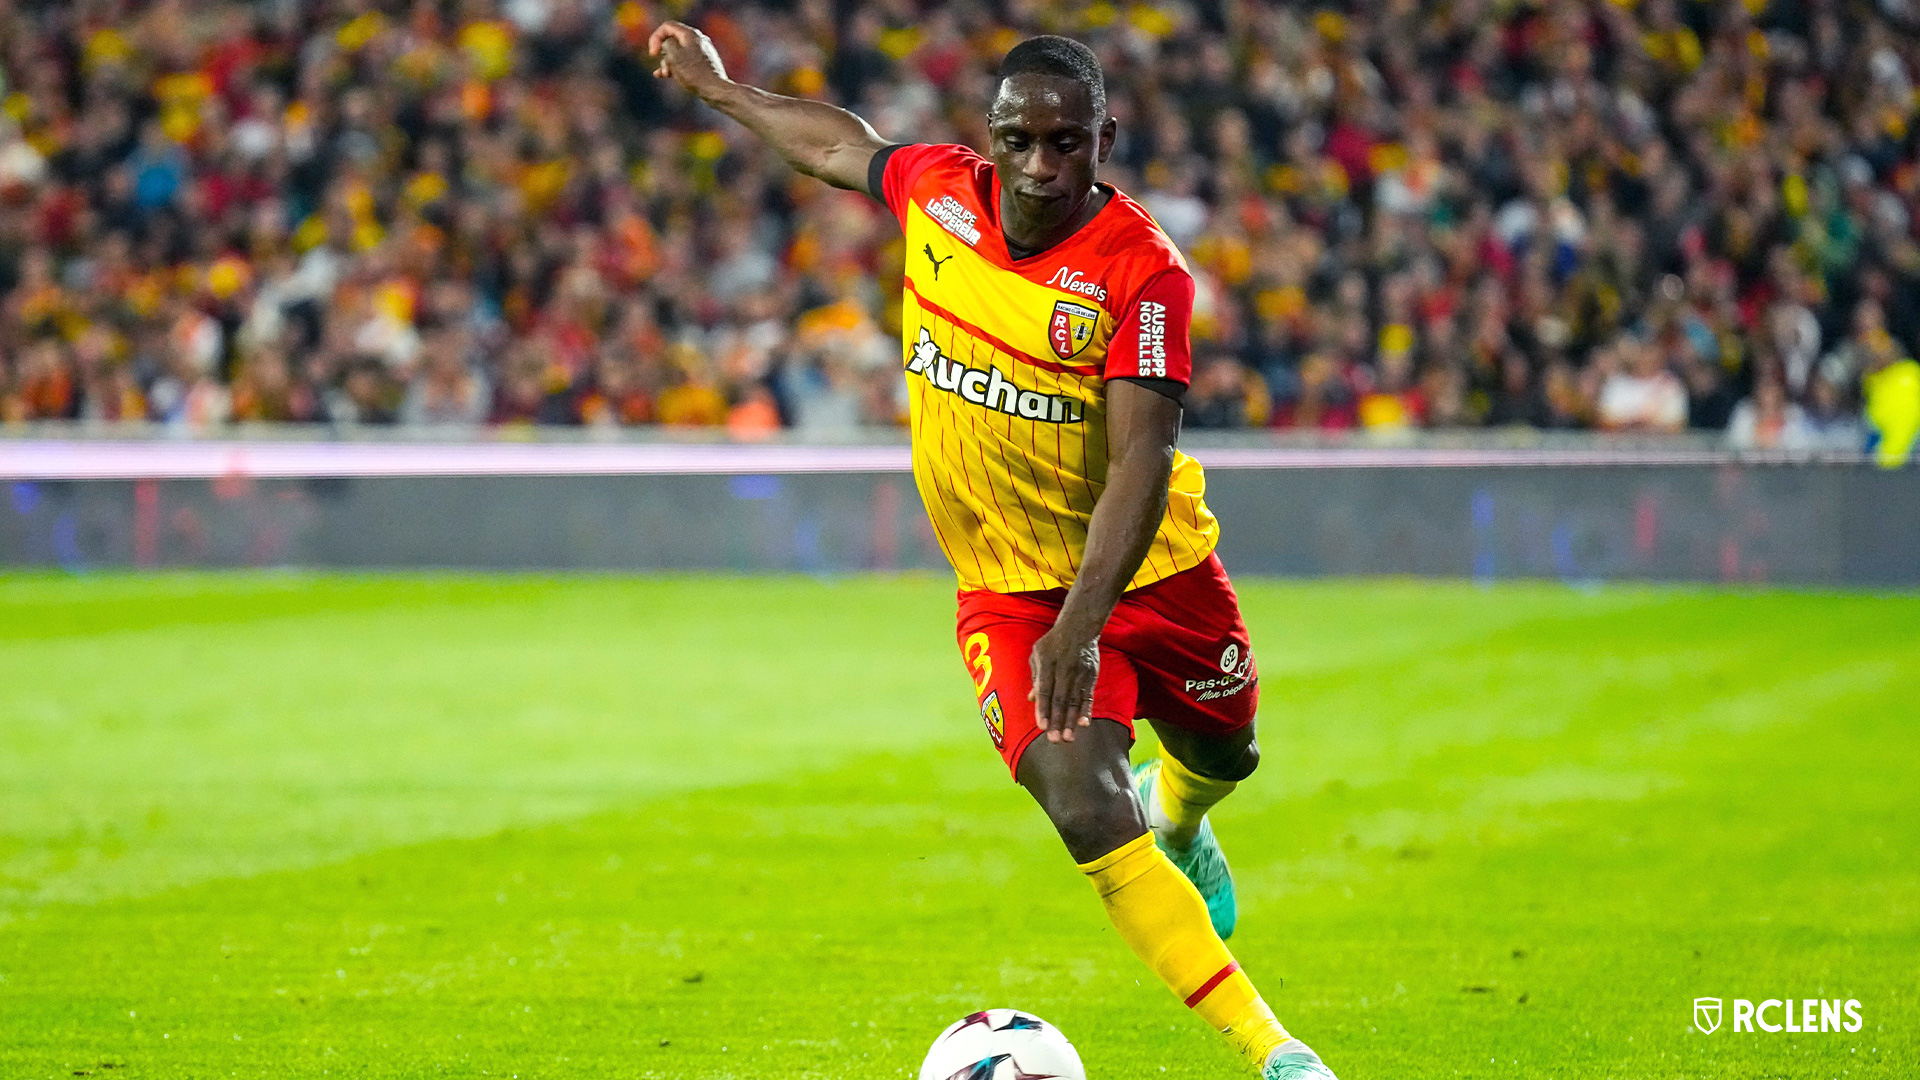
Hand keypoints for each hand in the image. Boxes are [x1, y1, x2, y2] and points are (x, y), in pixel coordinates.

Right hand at [648, 21, 729, 98]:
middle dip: (663, 53)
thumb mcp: (674, 55)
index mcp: (690, 34)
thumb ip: (666, 44)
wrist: (715, 91)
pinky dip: (676, 66)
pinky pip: (686, 61)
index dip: (656, 38)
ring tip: (666, 74)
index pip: (667, 27)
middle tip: (663, 66)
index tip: (653, 54)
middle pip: (672, 40)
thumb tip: (667, 44)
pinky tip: (665, 75)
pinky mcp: (704, 63)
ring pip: (678, 52)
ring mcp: (702, 52)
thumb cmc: (694, 73)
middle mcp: (698, 39)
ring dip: (668, 62)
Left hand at [1028, 624, 1098, 742]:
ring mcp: (1079, 672)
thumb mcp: (1037, 654)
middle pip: (1060, 699)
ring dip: (1071, 721)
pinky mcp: (1091, 675)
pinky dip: (1086, 710)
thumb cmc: (1053, 642)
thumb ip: (1035, 677)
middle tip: (1054, 740)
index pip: (1045, 690)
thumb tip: (1032, 699)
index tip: (1041, 726)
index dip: (1043, 709)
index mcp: (1047, 663)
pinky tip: (1084, 723)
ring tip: (1068, 738)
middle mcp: (1064, 669)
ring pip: (1075, 700)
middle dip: (1057, 720)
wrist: (1079, 627)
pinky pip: (1088, 695)